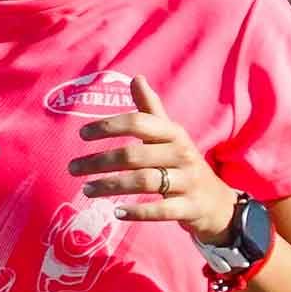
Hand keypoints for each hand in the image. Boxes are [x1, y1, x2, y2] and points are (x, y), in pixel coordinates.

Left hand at [74, 98, 235, 238]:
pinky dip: (137, 212)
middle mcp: (181, 154)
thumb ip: (151, 109)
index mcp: (173, 133)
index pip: (139, 122)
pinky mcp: (189, 208)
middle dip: (100, 161)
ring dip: (111, 186)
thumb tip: (136, 78)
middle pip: (134, 155)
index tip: (82, 134)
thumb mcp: (171, 135)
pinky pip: (161, 210)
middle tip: (73, 168)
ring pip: (144, 181)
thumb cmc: (183, 164)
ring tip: (87, 190)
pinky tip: (116, 213)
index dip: (109, 126)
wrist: (217, 202)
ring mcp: (187, 181)